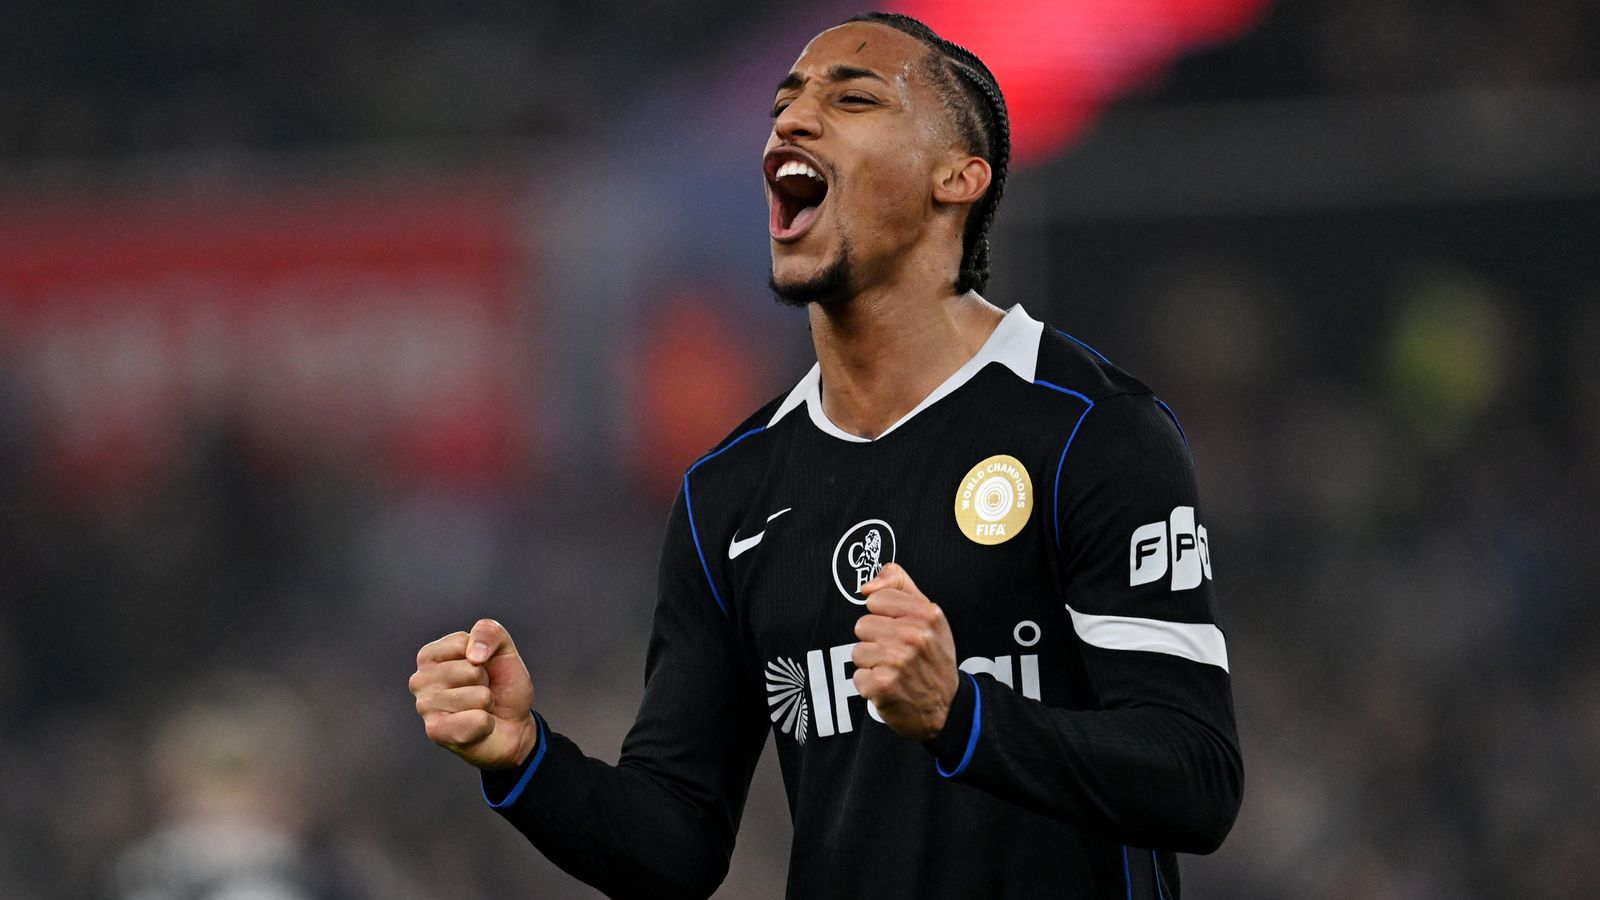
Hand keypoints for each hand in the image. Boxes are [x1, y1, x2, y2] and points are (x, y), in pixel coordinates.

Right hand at [409, 618, 537, 769]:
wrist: (513, 725)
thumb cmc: (501, 686)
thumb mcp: (502, 650)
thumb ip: (489, 632)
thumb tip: (474, 655)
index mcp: (430, 656)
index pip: (463, 642)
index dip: (484, 655)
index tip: (482, 668)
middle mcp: (420, 680)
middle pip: (471, 670)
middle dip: (486, 682)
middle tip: (482, 692)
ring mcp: (424, 707)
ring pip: (478, 696)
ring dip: (487, 704)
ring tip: (479, 709)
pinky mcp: (435, 732)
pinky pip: (478, 720)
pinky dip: (486, 724)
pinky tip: (477, 728)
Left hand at [852, 564, 958, 740]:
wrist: (947, 707)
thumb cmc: (934, 658)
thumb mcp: (929, 616)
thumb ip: (900, 585)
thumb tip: (868, 586)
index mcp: (926, 615)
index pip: (875, 599)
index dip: (883, 616)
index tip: (898, 629)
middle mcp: (913, 636)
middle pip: (862, 625)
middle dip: (875, 641)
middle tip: (897, 654)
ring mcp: (897, 662)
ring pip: (857, 651)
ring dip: (872, 664)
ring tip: (894, 671)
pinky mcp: (882, 685)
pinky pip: (858, 677)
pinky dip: (870, 685)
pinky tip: (889, 687)